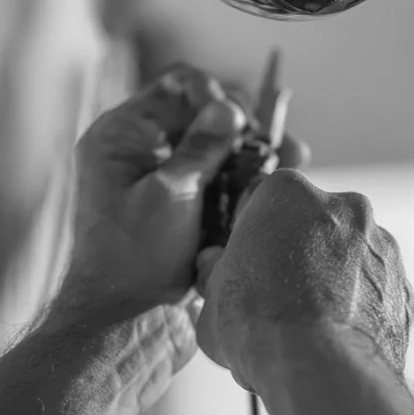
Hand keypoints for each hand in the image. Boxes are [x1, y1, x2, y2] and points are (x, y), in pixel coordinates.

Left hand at [58, 64, 306, 328]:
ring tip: (293, 154)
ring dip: (254, 150)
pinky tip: (278, 177)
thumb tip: (229, 107)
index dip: (213, 93)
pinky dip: (248, 179)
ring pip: (218, 149)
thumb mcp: (172, 193)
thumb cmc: (135, 259)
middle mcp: (140, 153)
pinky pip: (221, 181)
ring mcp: (164, 182)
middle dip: (243, 124)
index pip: (175, 87)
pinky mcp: (185, 211)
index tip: (240, 119)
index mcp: (121, 137)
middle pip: (203, 115)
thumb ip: (203, 146)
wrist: (128, 327)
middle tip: (273, 140)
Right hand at [195, 170, 413, 392]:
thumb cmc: (260, 324)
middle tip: (279, 296)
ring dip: (334, 281)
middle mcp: (342, 206)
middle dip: (300, 254)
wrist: (320, 368)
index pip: (267, 202)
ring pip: (351, 257)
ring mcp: (380, 244)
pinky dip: (360, 309)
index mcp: (288, 193)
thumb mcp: (211, 297)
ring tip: (309, 326)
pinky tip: (337, 338)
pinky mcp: (404, 285)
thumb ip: (217, 274)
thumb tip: (216, 270)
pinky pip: (376, 292)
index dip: (256, 237)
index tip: (250, 265)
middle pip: (315, 225)